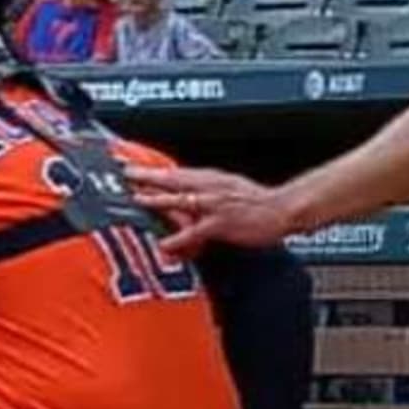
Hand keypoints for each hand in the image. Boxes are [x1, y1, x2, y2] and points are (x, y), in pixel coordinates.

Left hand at [124, 162, 296, 255]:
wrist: (283, 210)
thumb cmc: (257, 201)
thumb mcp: (228, 186)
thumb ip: (204, 189)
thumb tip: (184, 193)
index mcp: (210, 178)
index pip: (176, 171)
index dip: (153, 168)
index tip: (132, 165)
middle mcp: (210, 187)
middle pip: (174, 179)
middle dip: (148, 176)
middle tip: (126, 174)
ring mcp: (215, 205)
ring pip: (181, 200)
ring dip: (159, 199)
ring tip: (138, 199)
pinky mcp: (222, 224)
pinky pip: (196, 232)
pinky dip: (179, 238)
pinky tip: (165, 243)